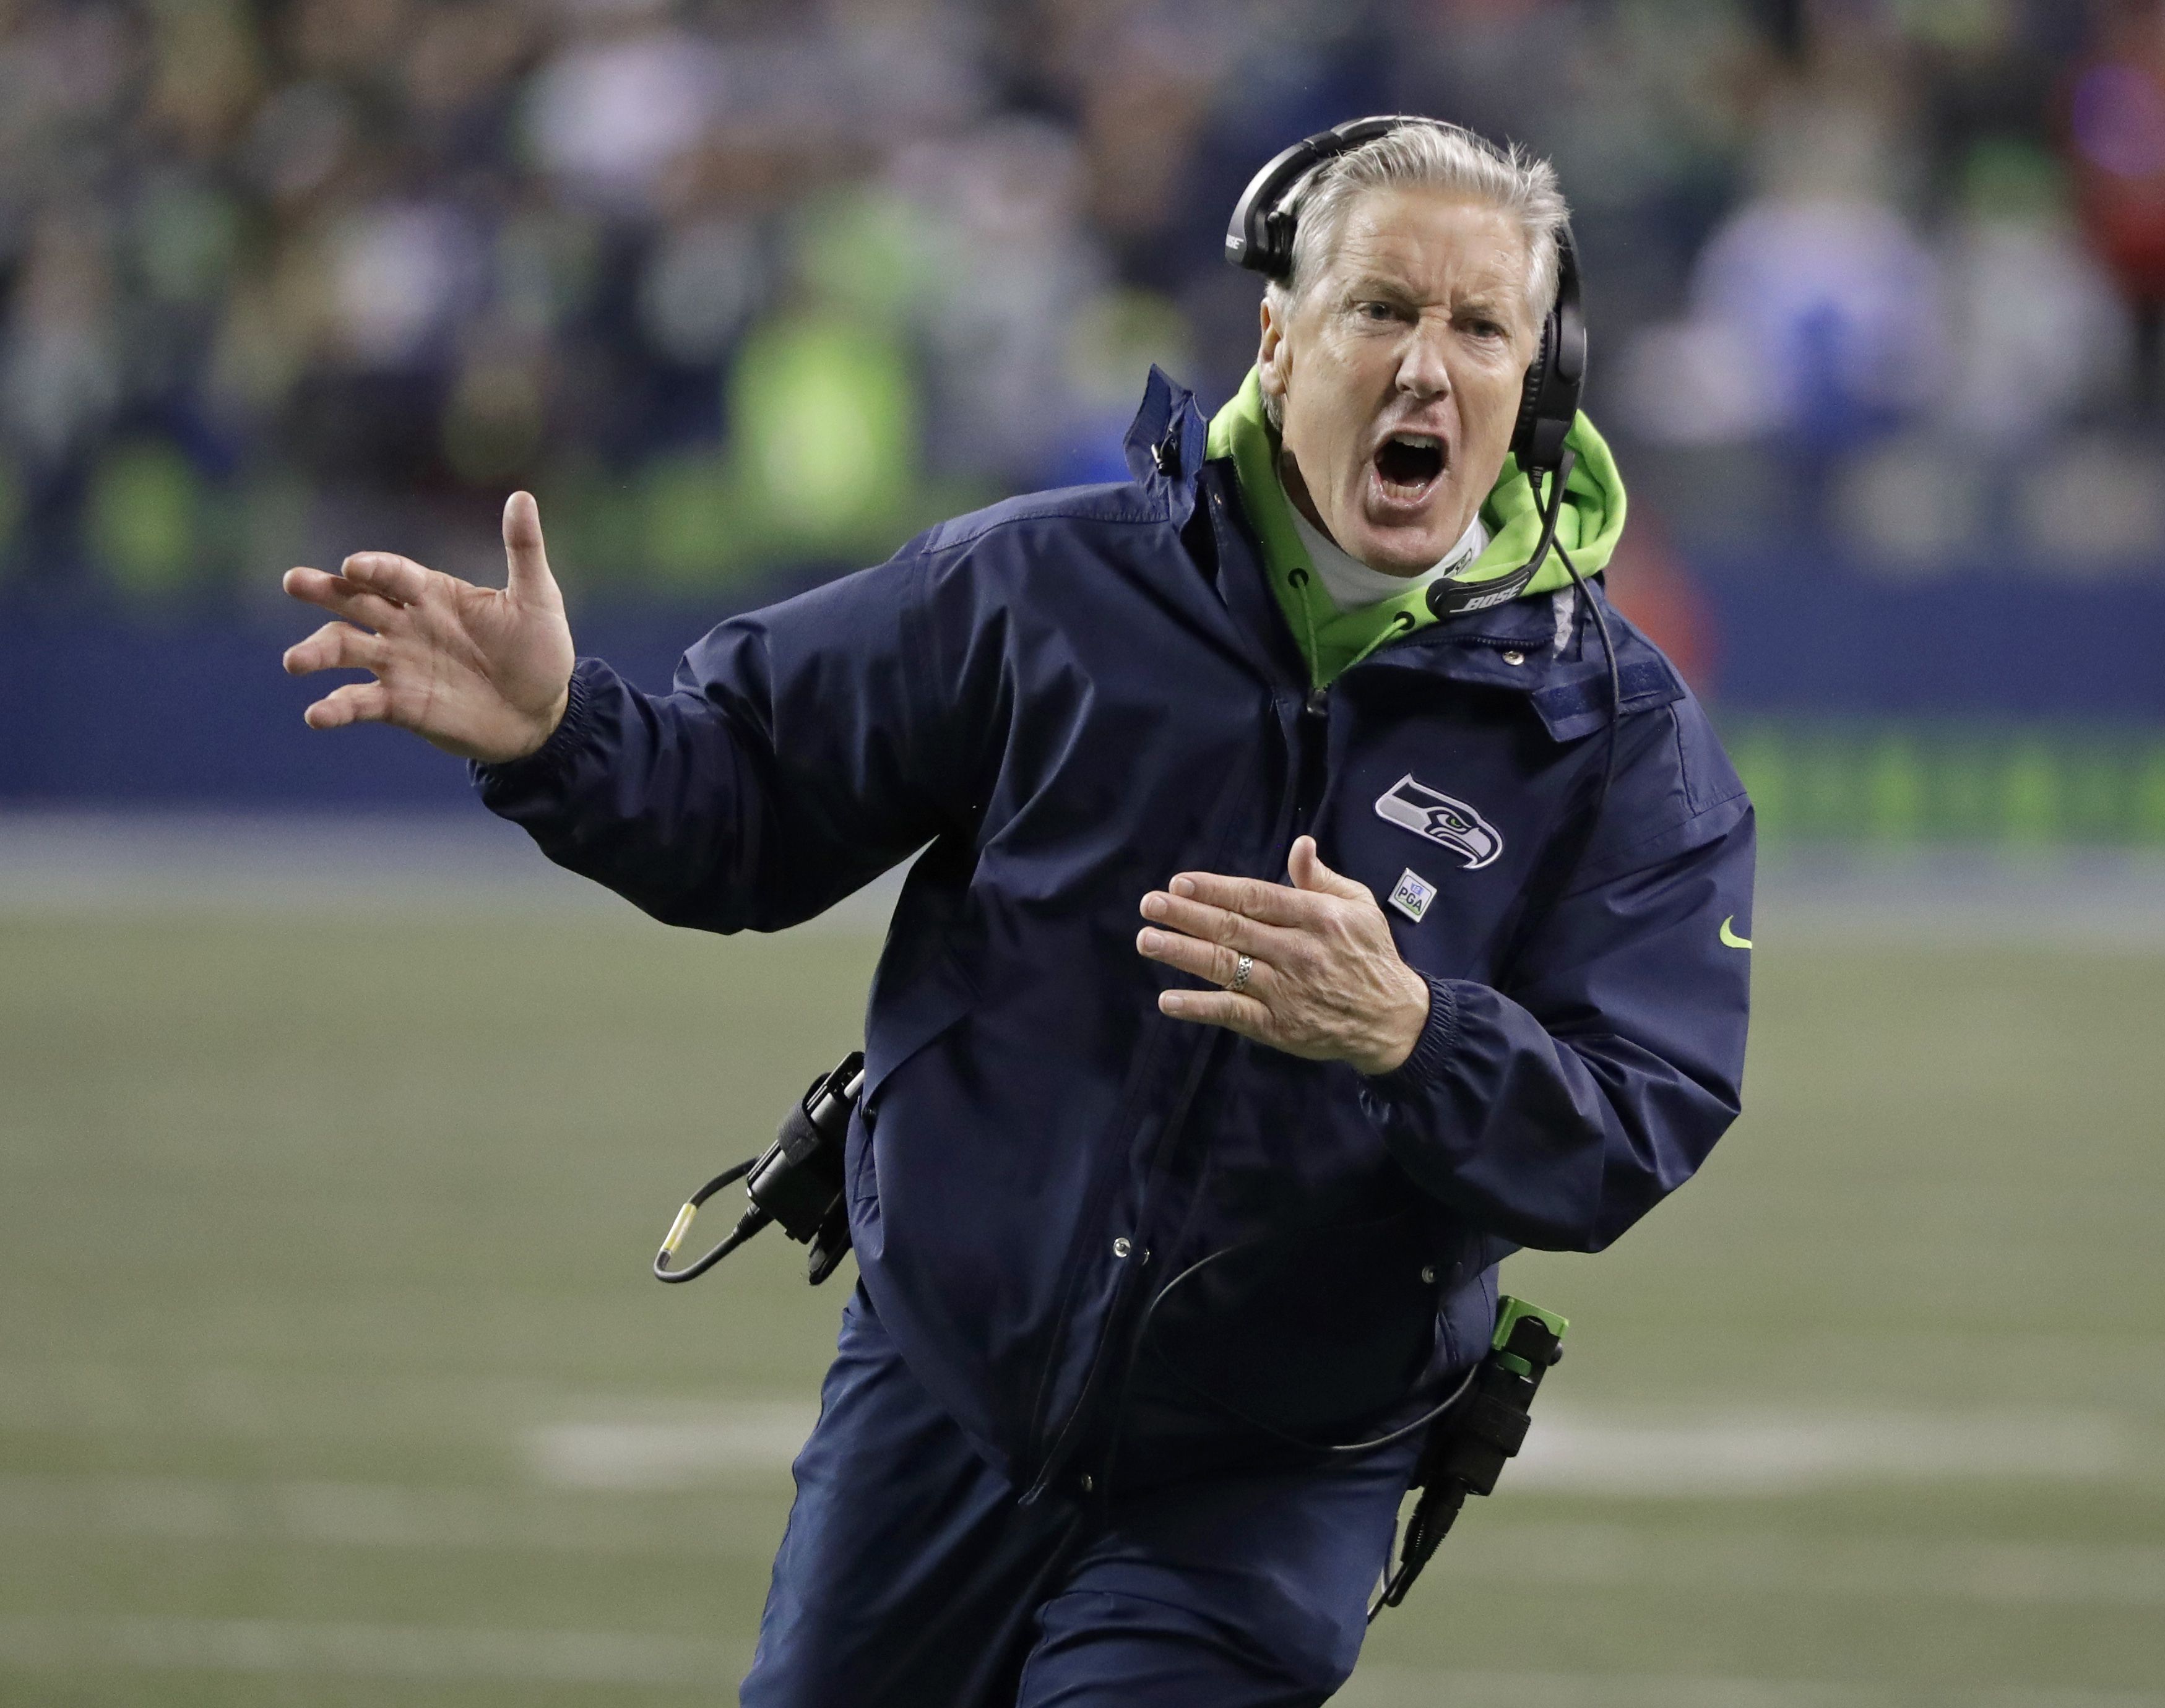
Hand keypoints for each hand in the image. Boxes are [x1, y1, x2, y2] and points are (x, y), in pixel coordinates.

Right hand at [281, 491, 575, 763]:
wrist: (544, 715)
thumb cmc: (541, 652)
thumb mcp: (538, 599)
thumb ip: (523, 551)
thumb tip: (522, 497)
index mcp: (433, 594)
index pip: (395, 574)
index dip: (375, 568)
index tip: (354, 566)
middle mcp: (406, 625)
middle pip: (354, 601)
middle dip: (323, 591)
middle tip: (294, 581)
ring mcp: (399, 664)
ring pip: (345, 649)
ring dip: (317, 652)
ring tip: (294, 662)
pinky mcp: (399, 705)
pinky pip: (359, 702)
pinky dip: (336, 708)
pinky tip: (317, 715)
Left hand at [1135, 835, 1431, 1075]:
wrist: (1392, 1020)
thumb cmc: (1370, 955)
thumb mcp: (1359, 906)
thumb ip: (1321, 879)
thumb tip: (1300, 845)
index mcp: (1317, 917)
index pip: (1256, 898)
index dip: (1215, 889)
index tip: (1180, 883)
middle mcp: (1297, 952)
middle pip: (1232, 929)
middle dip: (1186, 915)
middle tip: (1149, 904)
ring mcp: (1285, 991)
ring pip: (1225, 968)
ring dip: (1182, 953)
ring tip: (1148, 940)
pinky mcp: (1278, 1026)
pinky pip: (1232, 1013)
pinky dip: (1199, 1007)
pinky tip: (1168, 999)